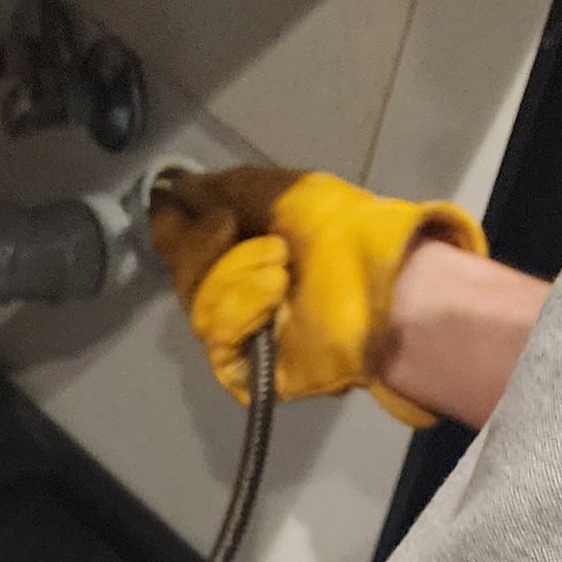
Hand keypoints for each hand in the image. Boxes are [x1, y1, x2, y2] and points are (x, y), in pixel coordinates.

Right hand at [148, 166, 487, 425]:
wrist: (385, 279)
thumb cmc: (344, 231)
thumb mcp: (281, 191)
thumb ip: (225, 189)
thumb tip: (176, 189)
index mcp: (242, 249)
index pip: (180, 242)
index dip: (176, 224)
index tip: (178, 203)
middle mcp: (236, 292)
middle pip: (182, 274)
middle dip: (205, 245)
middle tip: (234, 227)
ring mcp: (243, 336)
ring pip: (197, 306)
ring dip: (234, 273)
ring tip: (281, 265)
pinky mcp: (251, 372)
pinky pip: (216, 338)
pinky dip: (242, 307)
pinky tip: (275, 293)